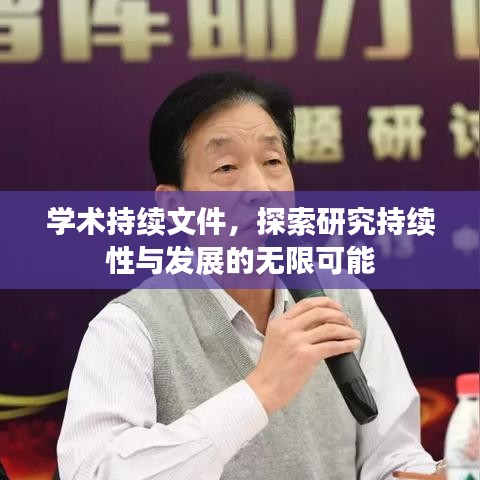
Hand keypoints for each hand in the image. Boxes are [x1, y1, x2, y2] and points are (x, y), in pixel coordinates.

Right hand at [245, 296, 360, 414]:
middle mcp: (287, 328)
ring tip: (353, 334)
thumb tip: (317, 325)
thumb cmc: (271, 369)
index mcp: (279, 322)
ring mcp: (297, 341)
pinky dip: (346, 344)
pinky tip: (352, 344)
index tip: (336, 307)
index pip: (306, 304)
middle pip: (321, 312)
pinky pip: (332, 346)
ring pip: (330, 328)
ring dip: (347, 330)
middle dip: (339, 315)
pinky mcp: (306, 356)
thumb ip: (291, 330)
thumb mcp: (275, 340)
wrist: (264, 388)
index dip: (326, 303)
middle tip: (348, 322)